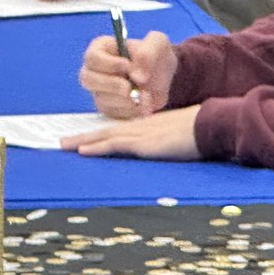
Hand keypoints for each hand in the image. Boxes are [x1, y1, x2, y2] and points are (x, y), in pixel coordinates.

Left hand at [63, 104, 199, 159]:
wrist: (210, 124)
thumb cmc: (200, 129)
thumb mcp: (178, 134)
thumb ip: (166, 138)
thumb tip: (164, 145)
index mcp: (148, 124)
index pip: (119, 130)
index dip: (100, 134)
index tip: (85, 139)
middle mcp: (140, 127)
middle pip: (106, 130)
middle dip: (84, 137)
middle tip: (63, 142)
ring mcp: (141, 133)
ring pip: (106, 136)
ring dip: (83, 141)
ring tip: (65, 146)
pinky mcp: (144, 143)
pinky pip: (115, 144)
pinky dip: (98, 147)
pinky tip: (83, 151)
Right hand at [75, 31, 176, 119]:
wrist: (165, 77)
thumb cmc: (156, 54)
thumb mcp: (158, 43)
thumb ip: (147, 53)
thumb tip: (136, 76)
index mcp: (102, 48)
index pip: (92, 57)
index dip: (108, 64)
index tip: (128, 66)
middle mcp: (96, 70)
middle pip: (87, 79)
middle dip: (110, 85)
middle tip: (129, 87)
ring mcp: (101, 91)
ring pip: (101, 100)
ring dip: (125, 101)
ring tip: (146, 95)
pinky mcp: (110, 108)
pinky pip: (113, 114)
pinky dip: (131, 112)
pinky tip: (145, 105)